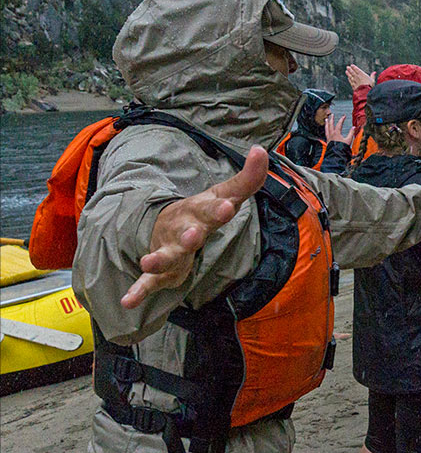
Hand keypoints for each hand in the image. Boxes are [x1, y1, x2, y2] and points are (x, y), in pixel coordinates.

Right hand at [122, 146, 269, 308]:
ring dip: (157, 258)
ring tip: (147, 262)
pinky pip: (147, 282)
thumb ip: (248, 178)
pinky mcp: (161, 271)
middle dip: (190, 234)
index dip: (219, 208)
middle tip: (193, 235)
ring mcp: (168, 248)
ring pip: (163, 254)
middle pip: (187, 231)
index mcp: (200, 211)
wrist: (168, 227)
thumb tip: (261, 151)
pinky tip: (127, 302)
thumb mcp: (225, 195)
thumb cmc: (202, 212)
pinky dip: (138, 291)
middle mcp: (182, 229)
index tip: (227, 206)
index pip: (211, 208)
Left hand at [324, 113, 355, 145]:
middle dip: (332, 119)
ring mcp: (329, 137)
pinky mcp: (328, 140)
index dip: (341, 119)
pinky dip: (326, 129)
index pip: (339, 124)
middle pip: (331, 124)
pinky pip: (326, 133)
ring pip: (327, 128)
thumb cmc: (343, 148)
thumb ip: (351, 133)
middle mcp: (332, 134)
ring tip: (326, 119)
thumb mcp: (348, 140)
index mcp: (337, 133)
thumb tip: (354, 127)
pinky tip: (326, 129)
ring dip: (326, 123)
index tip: (344, 116)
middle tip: (332, 114)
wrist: (336, 154)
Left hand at [345, 64, 374, 90]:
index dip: (354, 67)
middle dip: (350, 69)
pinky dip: (349, 79)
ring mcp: (354, 81)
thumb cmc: (370, 86)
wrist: (365, 92)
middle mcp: (357, 77)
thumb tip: (374, 72)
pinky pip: (350, 81)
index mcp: (362, 75)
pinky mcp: (353, 86)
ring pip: (350, 76)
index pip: (357, 70)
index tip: (352, 65)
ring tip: (346, 71)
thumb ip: (372, 76)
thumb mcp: (372, 80)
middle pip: (352, 72)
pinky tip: (348, 78)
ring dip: (348, 73)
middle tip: (347, 67)